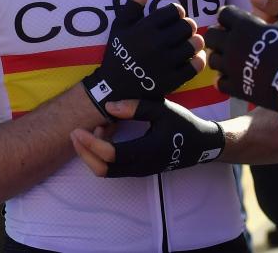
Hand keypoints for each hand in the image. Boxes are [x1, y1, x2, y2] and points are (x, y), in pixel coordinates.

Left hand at [70, 99, 223, 177]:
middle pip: (103, 169)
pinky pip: (114, 168)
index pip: (111, 155)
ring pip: (107, 170)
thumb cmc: (182, 124)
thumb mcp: (162, 109)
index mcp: (147, 151)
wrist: (201, 144)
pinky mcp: (138, 170)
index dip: (91, 144)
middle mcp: (141, 166)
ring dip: (93, 152)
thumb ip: (135, 107)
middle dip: (85, 152)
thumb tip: (108, 107)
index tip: (78, 130)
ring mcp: (139, 171)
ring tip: (96, 127)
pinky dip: (102, 154)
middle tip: (76, 132)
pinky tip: (105, 133)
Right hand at [82, 0, 203, 119]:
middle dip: (187, 26)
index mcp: (144, 28)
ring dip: (194, 42)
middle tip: (182, 32)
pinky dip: (198, 60)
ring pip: (195, 44)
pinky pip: (196, 65)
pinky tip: (191, 58)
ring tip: (188, 44)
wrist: (113, 87)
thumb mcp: (121, 25)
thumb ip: (134, 2)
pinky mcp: (172, 80)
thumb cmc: (117, 52)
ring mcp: (165, 63)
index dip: (177, 12)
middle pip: (188, 25)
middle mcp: (155, 44)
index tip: (172, 19)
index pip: (175, 10)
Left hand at [204, 6, 277, 113]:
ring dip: (220, 57)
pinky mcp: (234, 86)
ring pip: (212, 59)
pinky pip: (219, 82)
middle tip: (229, 39)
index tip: (237, 20)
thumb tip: (276, 20)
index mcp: (244, 25)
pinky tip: (234, 78)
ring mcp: (230, 67)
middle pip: (210, 35)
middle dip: (218, 35)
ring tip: (231, 60)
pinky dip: (224, 79)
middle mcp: (231, 44)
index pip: (224, 13)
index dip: (230, 16)